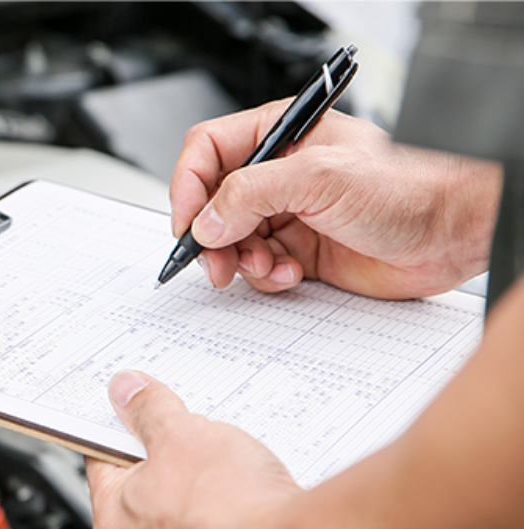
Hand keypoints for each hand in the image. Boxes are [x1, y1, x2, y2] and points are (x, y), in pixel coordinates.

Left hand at [86, 372, 301, 528]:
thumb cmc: (227, 507)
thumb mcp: (180, 433)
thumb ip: (150, 410)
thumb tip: (127, 392)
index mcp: (114, 519)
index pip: (103, 462)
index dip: (120, 430)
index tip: (135, 413)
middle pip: (148, 492)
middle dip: (172, 461)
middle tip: (193, 437)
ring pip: (190, 520)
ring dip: (209, 493)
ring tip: (233, 469)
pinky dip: (238, 522)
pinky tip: (256, 502)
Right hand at [170, 101, 501, 298]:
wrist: (454, 231)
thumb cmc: (408, 186)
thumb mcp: (318, 177)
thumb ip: (251, 194)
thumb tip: (206, 220)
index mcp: (280, 137)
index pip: (208, 151)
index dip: (188, 186)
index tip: (186, 222)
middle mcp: (280, 175)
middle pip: (213, 204)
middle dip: (211, 236)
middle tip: (216, 262)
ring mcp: (290, 214)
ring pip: (232, 241)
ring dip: (241, 260)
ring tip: (264, 266)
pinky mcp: (301, 252)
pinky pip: (260, 268)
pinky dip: (266, 277)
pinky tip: (288, 274)